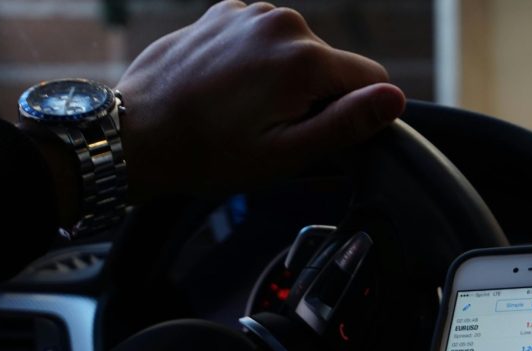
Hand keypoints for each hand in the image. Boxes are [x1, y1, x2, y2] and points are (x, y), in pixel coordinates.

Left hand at [116, 1, 405, 199]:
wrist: (136, 133)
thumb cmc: (209, 153)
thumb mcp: (286, 154)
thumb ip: (347, 124)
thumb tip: (394, 98)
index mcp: (304, 60)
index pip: (371, 78)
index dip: (354, 113)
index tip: (316, 134)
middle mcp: (282, 22)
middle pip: (331, 64)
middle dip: (315, 95)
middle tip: (270, 129)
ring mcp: (249, 12)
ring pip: (297, 50)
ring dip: (284, 78)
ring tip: (243, 109)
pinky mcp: (224, 12)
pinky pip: (263, 38)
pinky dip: (255, 61)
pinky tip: (226, 89)